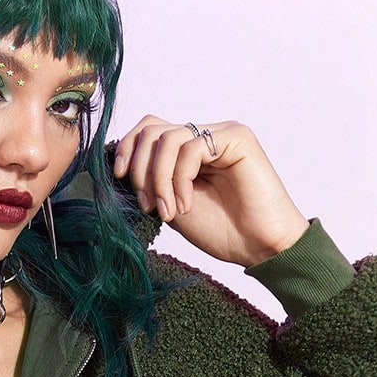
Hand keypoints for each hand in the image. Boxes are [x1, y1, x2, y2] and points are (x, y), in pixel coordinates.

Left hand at [109, 119, 309, 266]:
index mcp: (186, 151)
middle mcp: (202, 137)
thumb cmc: (221, 230)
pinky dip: (180, 179)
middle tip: (149, 205)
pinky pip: (191, 147)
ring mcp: (220, 134)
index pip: (148, 129)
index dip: (127, 149)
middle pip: (152, 129)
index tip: (120, 179)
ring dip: (159, 179)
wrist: (258, 247)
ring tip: (169, 210)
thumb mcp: (171, 204)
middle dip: (140, 169)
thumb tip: (119, 165)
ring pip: (168, 139)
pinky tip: (188, 205)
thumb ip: (151, 181)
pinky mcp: (237, 138)